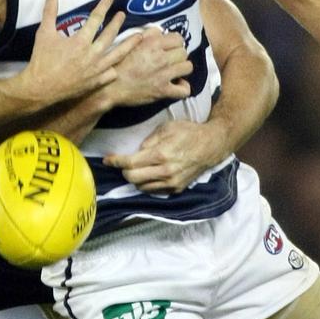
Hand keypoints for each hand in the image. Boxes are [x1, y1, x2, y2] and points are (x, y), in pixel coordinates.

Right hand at [21, 0, 141, 102]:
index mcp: (81, 41)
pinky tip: (118, 64)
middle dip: (118, 23)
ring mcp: (96, 70)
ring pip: (118, 55)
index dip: (104, 7)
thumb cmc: (42, 60)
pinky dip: (115, 68)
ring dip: (129, 44)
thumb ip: (49, 12)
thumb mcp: (44, 33)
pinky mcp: (96, 82)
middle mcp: (93, 54)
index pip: (96, 19)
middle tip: (123, 15)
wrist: (41, 88)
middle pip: (110, 35)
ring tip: (139, 37)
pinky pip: (111, 74)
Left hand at [103, 117, 229, 192]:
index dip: (115, 162)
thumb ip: (148, 141)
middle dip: (124, 171)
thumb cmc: (188, 132)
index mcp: (161, 154)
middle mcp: (165, 172)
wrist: (212, 145)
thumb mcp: (166, 128)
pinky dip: (146, 183)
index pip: (130, 163)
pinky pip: (153, 190)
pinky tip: (148, 174)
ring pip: (141, 187)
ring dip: (135, 178)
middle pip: (132, 179)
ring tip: (136, 168)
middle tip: (123, 163)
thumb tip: (135, 153)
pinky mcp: (176, 189)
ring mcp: (171, 183)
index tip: (108, 160)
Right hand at [106, 27, 192, 106]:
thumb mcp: (129, 43)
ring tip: (174, 70)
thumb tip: (160, 32)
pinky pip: (184, 90)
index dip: (175, 43)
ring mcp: (164, 75)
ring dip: (182, 68)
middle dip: (178, 55)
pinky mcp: (163, 91)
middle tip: (170, 60)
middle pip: (183, 52)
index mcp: (153, 44)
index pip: (178, 38)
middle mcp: (161, 58)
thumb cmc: (117, 64)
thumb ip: (147, 35)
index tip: (169, 48)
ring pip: (187, 67)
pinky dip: (183, 88)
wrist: (110, 87)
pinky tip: (177, 85)